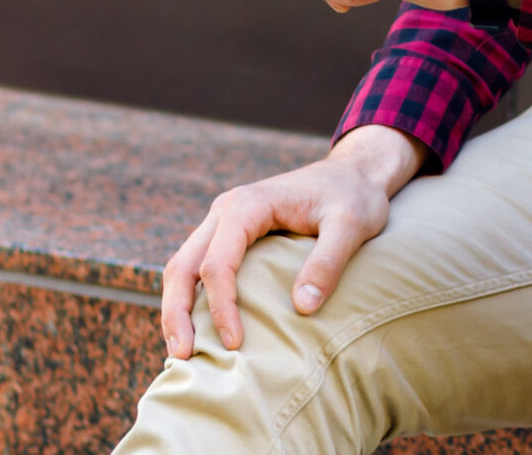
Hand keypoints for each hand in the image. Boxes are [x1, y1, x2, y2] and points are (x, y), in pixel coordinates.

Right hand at [159, 125, 426, 357]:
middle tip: (184, 357)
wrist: (353, 173)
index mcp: (248, 204)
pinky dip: (190, 298)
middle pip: (184, 264)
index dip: (221, 306)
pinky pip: (198, 266)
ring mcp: (223, 221)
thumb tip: (302, 308)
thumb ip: (328, 262)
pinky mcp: (229, 234)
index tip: (235, 343)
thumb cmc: (354, 196)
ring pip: (183, 266)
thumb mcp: (351, 225)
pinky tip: (198, 329)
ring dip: (176, 308)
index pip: (218, 262)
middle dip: (177, 313)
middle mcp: (226, 210)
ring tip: (183, 352)